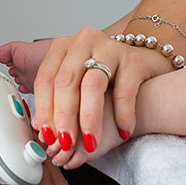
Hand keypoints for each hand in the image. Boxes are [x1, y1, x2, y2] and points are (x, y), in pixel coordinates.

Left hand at [9, 26, 172, 166]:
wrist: (144, 60)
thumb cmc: (106, 73)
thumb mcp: (76, 79)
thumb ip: (57, 99)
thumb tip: (41, 128)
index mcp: (63, 47)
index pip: (46, 78)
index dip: (44, 109)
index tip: (47, 134)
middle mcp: (84, 42)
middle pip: (66, 80)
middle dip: (63, 115)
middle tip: (66, 141)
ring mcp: (110, 48)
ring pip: (93, 84)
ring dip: (88, 117)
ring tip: (90, 140)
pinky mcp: (133, 59)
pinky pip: (125, 90)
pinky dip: (122, 114)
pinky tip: (122, 130)